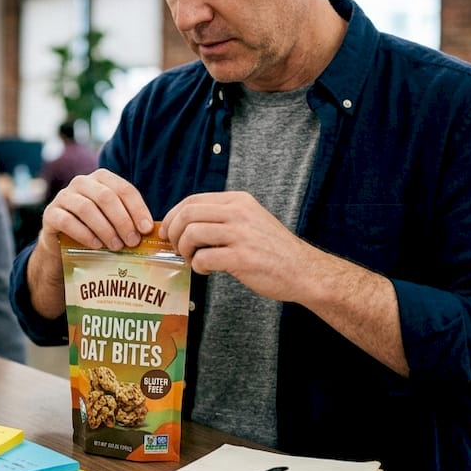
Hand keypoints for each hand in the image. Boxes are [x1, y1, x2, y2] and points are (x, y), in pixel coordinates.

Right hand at [39, 169, 154, 251]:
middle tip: (133, 242)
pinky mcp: (50, 213)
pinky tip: (97, 245)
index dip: (137, 209)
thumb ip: (129, 219)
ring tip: (116, 246)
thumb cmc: (95, 229)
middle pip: (106, 197)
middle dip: (122, 220)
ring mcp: (63, 196)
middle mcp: (81, 182)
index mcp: (101, 178)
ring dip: (105, 229)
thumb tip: (151, 231)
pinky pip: (67, 221)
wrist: (63, 244)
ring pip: (86, 208)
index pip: (123, 189)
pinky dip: (85, 234)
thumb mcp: (113, 220)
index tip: (147, 229)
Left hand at [160, 191, 310, 300]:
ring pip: (192, 233)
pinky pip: (204, 258)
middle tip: (177, 248)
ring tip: (193, 260)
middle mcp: (239, 213)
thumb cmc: (273, 250)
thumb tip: (184, 225)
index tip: (167, 231)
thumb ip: (222, 218)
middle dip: (174, 233)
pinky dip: (198, 266)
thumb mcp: (250, 220)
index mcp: (239, 201)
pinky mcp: (242, 257)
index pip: (192, 200)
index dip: (173, 215)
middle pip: (188, 214)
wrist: (304, 270)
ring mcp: (241, 234)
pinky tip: (206, 270)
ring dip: (185, 250)